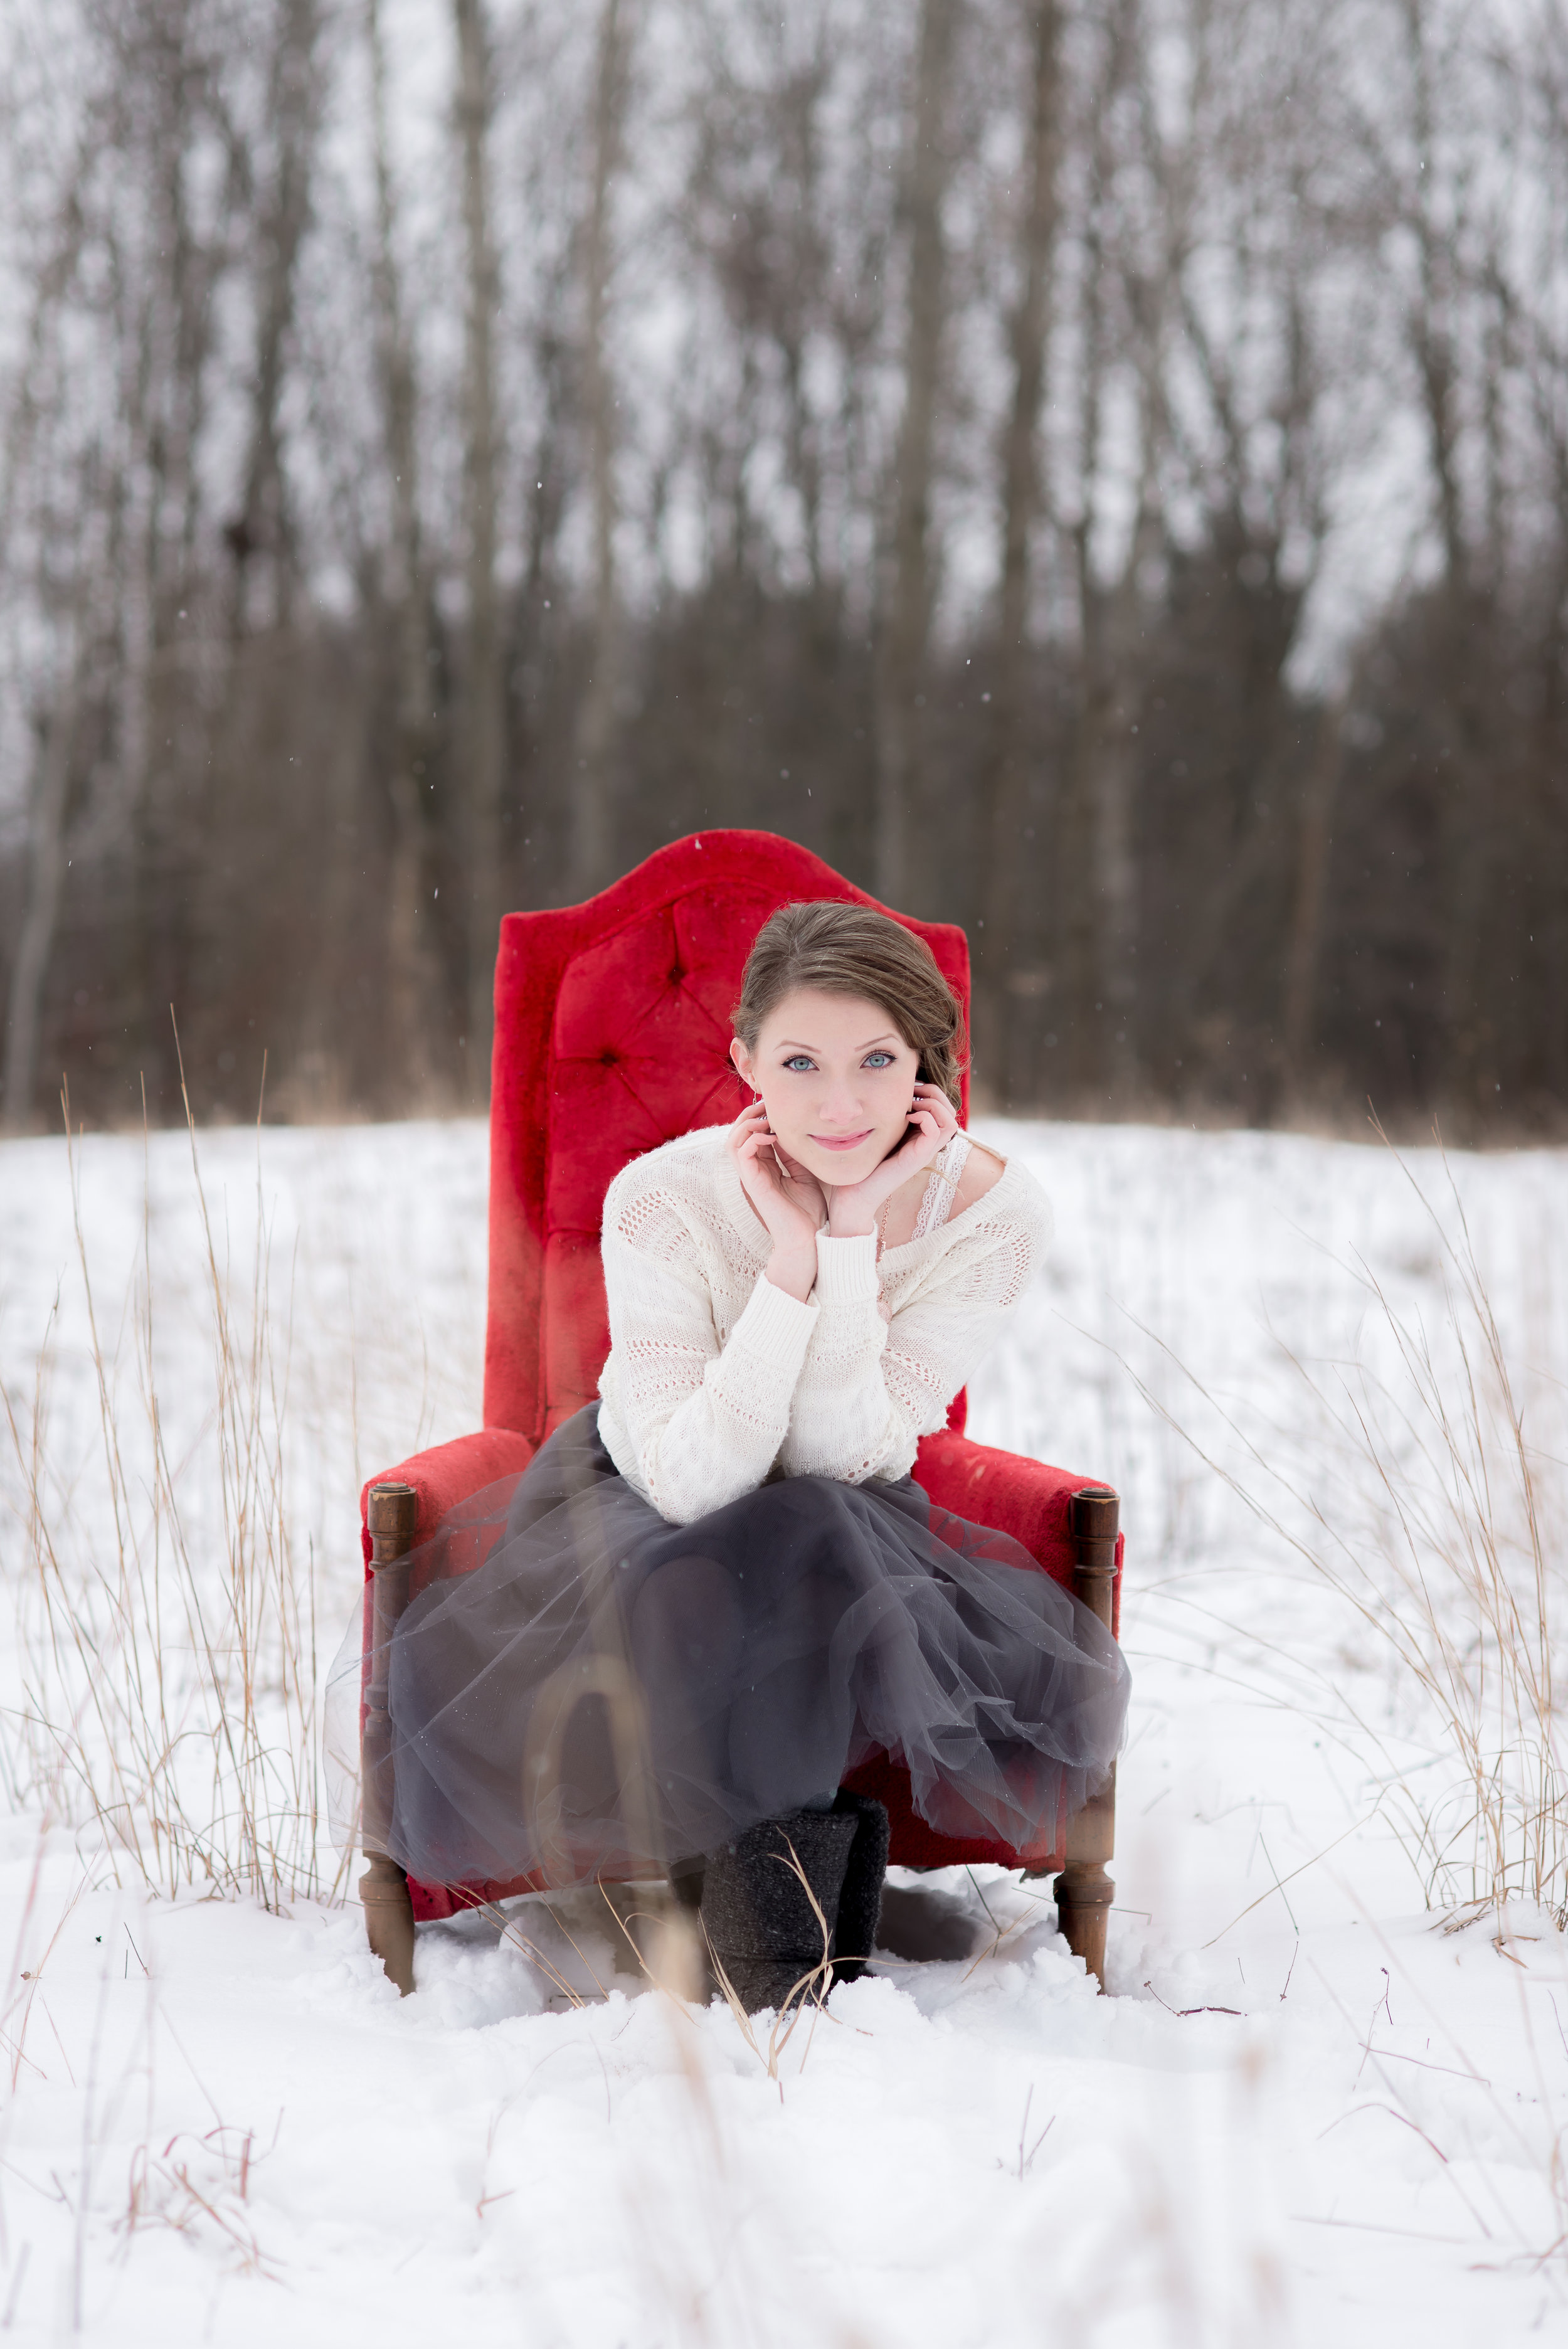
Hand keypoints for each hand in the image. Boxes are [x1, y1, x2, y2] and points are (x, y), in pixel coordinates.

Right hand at [729, 1102, 828, 1299]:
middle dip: (750, 1114)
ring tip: (766, 1118)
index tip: (779, 1106)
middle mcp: (754, 1171)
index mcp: (765, 1169)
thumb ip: (794, 1156)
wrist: (809, 1240)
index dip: (760, 1116)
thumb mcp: (805, 1176)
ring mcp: (750, 1177)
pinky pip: (741, 1153)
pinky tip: (773, 1136)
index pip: (752, 1135)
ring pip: (732, 1140)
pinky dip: (753, 1138)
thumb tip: (791, 1133)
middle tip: (768, 1104)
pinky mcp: (752, 1184)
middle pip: (737, 1133)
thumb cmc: (809, 1213)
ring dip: (747, 1123)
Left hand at [824, 1082, 958, 1237]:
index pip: (944, 1109)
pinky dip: (925, 1117)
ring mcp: (924, 1152)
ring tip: (912, 1103)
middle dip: (935, 1093)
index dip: (932, 1092)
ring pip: (950, 1122)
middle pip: (951, 1113)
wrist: (854, 1195)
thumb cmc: (862, 1164)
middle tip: (914, 1090)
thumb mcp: (878, 1133)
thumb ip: (888, 1117)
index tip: (910, 1086)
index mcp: (919, 1137)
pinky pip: (936, 1132)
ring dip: (933, 1104)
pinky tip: (906, 1117)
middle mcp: (926, 1145)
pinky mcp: (917, 1159)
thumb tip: (888, 1092)